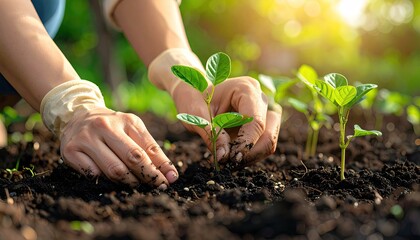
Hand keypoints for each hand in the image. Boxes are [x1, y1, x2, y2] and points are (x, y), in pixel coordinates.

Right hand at [59, 107, 178, 187]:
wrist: (78, 116)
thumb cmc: (113, 128)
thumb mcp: (133, 131)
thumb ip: (151, 151)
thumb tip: (170, 175)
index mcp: (127, 121)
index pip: (149, 147)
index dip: (162, 166)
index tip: (170, 179)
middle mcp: (106, 126)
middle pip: (133, 158)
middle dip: (148, 176)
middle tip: (156, 186)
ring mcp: (87, 138)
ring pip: (114, 169)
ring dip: (129, 182)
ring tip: (135, 184)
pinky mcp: (71, 150)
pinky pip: (93, 174)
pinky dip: (104, 181)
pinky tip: (110, 181)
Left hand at [172, 76, 281, 166]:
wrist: (194, 92)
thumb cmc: (193, 98)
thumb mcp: (196, 115)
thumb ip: (211, 134)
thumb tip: (224, 156)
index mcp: (246, 89)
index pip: (256, 121)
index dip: (246, 143)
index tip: (232, 158)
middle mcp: (260, 98)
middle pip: (268, 133)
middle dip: (250, 153)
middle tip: (230, 163)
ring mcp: (263, 111)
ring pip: (268, 141)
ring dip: (250, 156)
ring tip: (227, 160)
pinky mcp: (261, 122)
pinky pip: (262, 143)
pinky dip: (248, 154)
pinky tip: (231, 156)